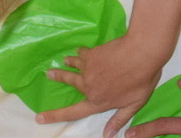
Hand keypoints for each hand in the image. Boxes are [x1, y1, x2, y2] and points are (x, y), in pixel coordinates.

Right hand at [34, 33, 165, 137]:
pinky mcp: (92, 54)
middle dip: (58, 76)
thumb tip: (107, 136)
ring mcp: (89, 68)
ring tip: (64, 60)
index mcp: (98, 101)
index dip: (54, 116)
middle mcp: (89, 86)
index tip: (39, 117)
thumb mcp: (134, 104)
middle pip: (69, 81)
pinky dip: (81, 52)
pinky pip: (83, 53)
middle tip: (49, 73)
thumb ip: (119, 119)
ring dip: (68, 62)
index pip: (73, 112)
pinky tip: (80, 50)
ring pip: (74, 65)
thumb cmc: (142, 79)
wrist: (141, 52)